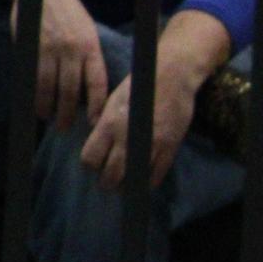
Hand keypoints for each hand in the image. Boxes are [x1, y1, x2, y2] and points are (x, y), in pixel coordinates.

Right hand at [13, 0, 108, 132]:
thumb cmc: (68, 11)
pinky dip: (33, 93)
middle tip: (66, 127)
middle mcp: (71, 50)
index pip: (97, 82)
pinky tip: (34, 103)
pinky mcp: (30, 48)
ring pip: (49, 87)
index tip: (95, 121)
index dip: (96, 105)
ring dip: (48, 107)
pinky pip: (32, 78)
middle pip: (71, 90)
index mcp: (90, 46)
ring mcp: (49, 50)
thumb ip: (87, 55)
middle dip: (69, 113)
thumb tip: (88, 86)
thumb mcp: (86, 30)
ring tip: (49, 118)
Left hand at [80, 64, 199, 190]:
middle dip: (107, 183)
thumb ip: (104, 121)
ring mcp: (149, 145)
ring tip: (126, 185)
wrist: (173, 75)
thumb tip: (96, 137)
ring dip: (127, 186)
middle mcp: (126, 138)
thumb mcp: (113, 100)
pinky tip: (146, 181)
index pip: (90, 159)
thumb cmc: (140, 84)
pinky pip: (156, 175)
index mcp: (109, 125)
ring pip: (132, 179)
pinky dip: (149, 182)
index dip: (91, 165)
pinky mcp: (169, 147)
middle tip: (110, 182)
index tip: (96, 165)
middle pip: (110, 175)